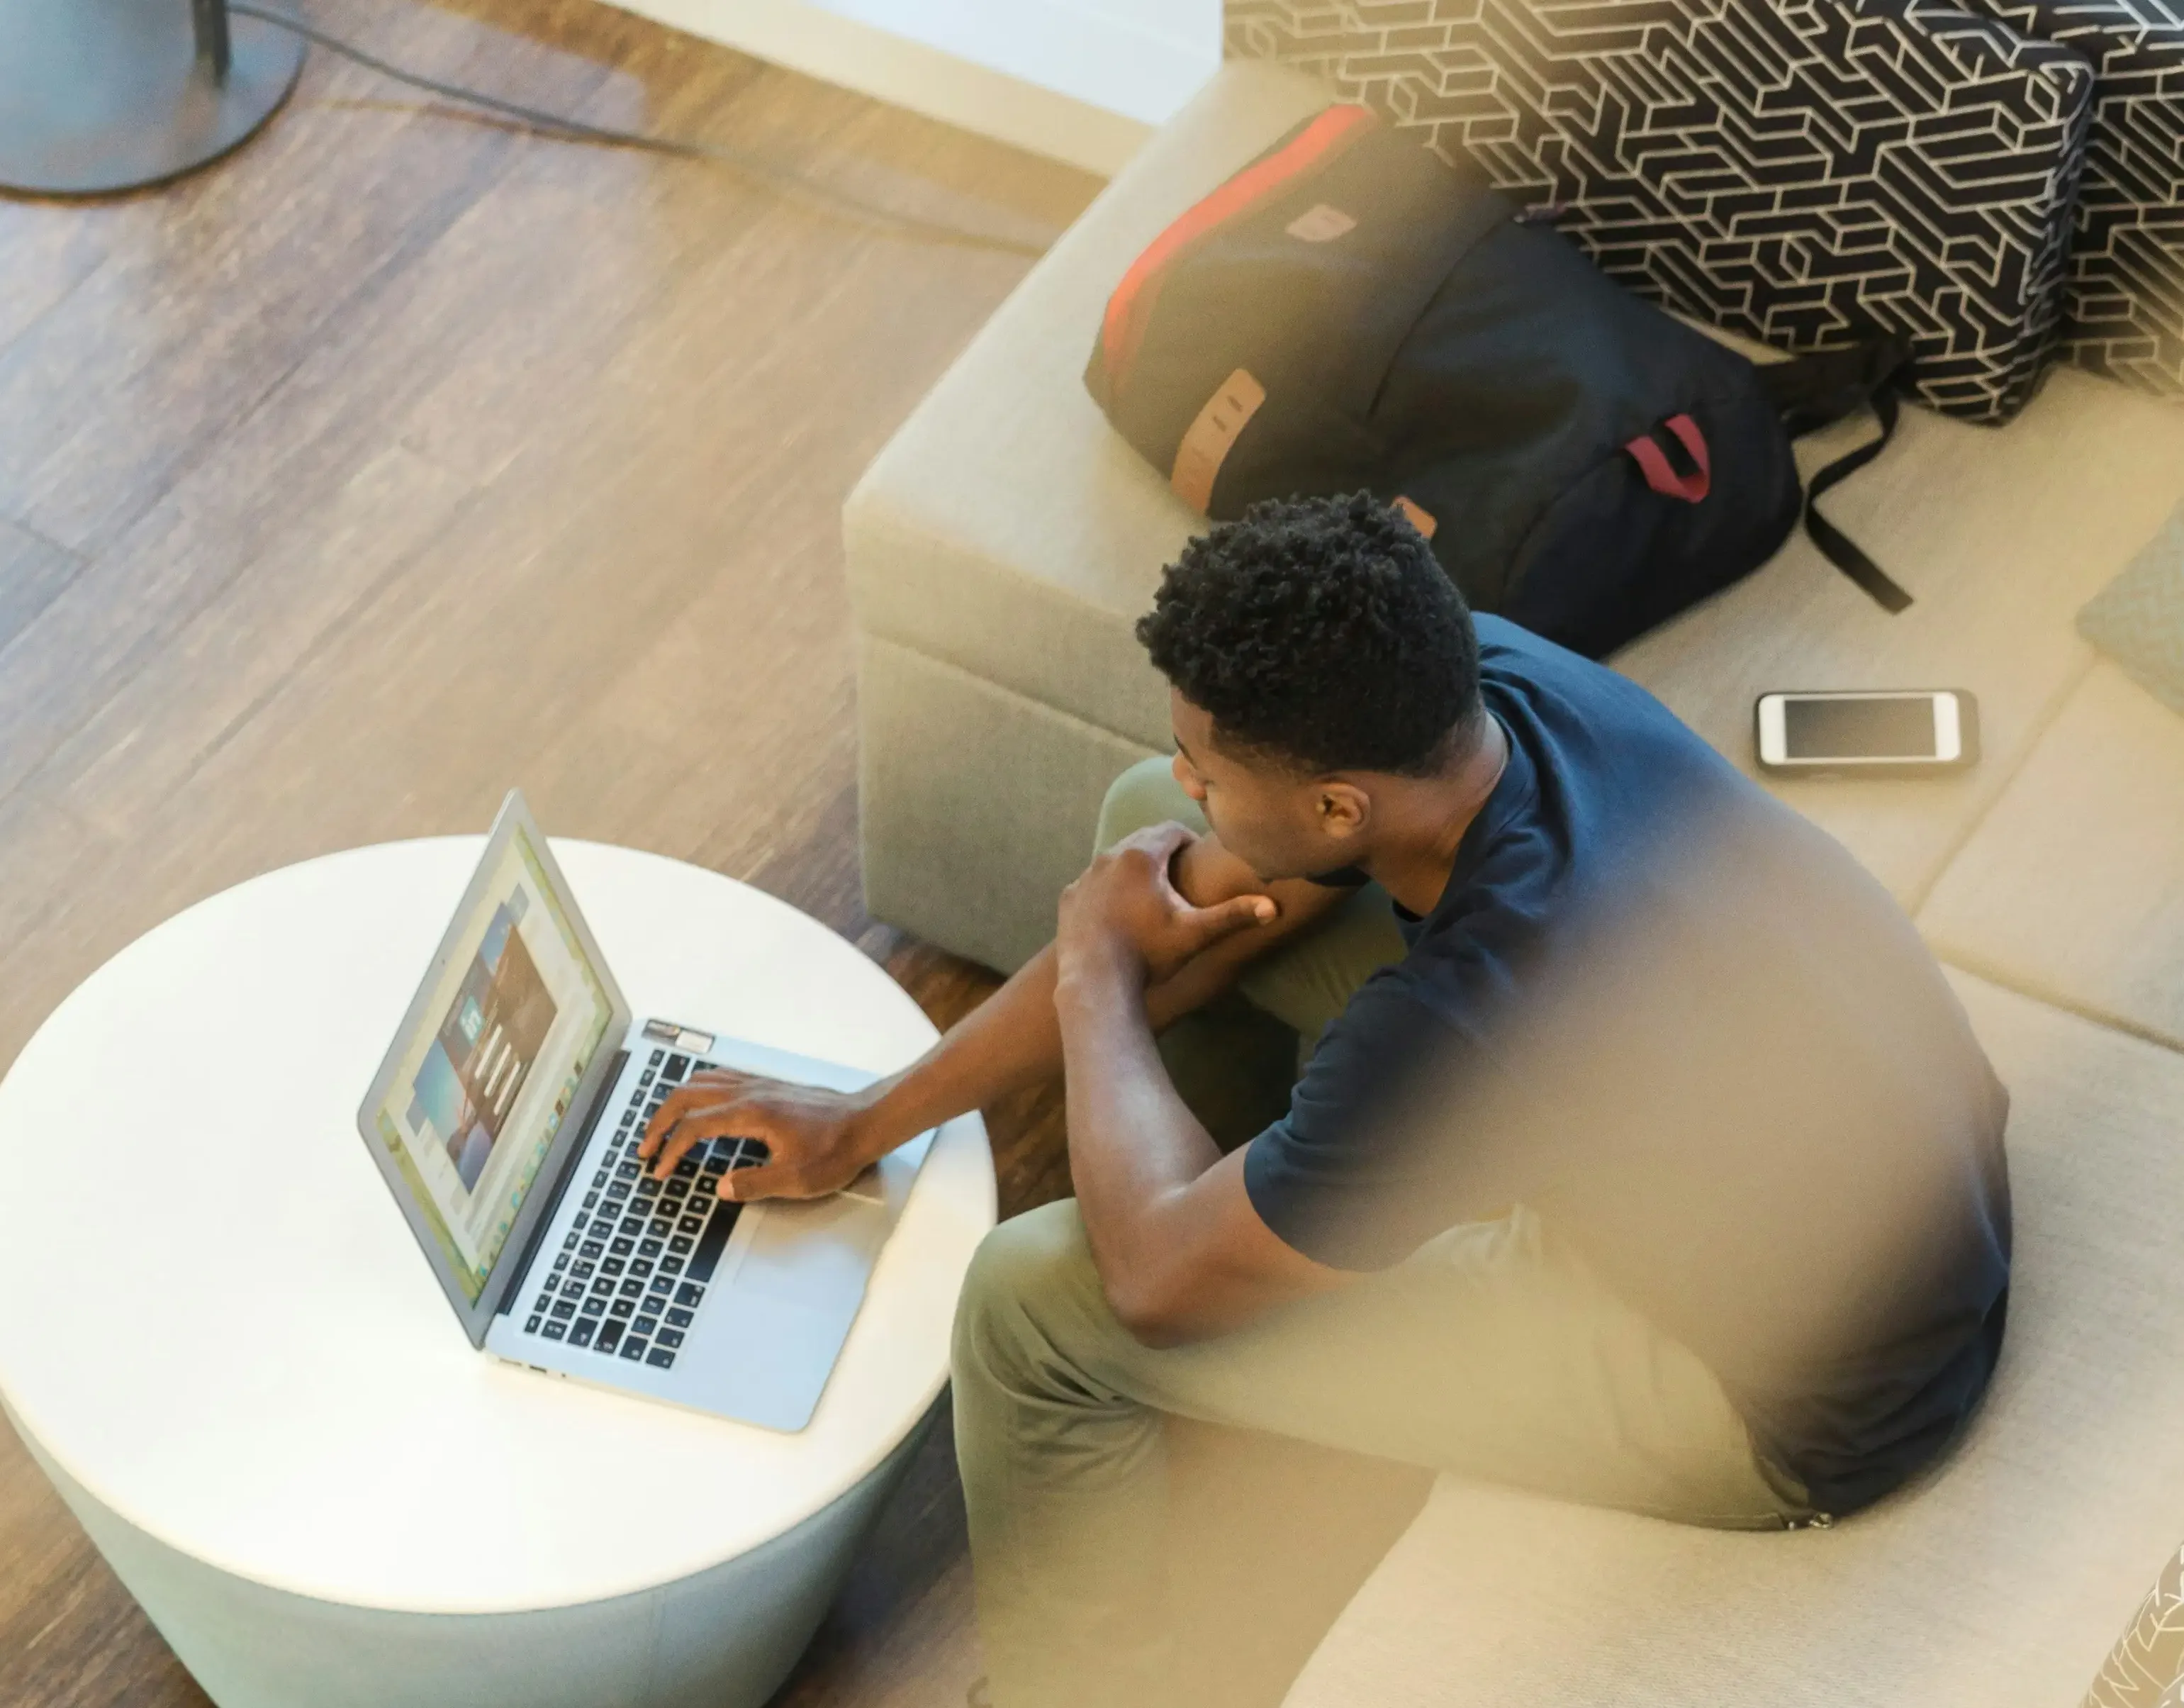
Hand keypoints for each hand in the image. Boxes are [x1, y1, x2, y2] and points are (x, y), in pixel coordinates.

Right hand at [638, 1068, 875, 1203]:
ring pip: (701, 1082)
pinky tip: (698, 1105)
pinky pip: (720, 1078)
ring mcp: (758, 1084)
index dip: (671, 1150)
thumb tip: (720, 1187)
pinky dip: (697, 1090)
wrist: (866, 1121)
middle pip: (687, 1096)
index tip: (658, 1171)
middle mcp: (749, 1092)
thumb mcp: (797, 1180)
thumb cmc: (835, 1151)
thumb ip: (754, 1184)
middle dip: (660, 1121)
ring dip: (675, 1103)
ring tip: (662, 1127)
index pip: (695, 1127)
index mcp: (750, 1114)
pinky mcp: (768, 1085)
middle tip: (644, 1148)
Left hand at [1057, 821, 1276, 989]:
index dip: (1188, 841)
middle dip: (1161, 853)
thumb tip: (1274, 907)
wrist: (1095, 981)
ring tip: (1150, 895)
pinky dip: (1108, 888)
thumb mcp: (1195, 933)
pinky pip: (1093, 882)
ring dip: (1133, 870)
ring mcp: (1085, 876)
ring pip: (1115, 860)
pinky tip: (1118, 911)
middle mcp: (1109, 857)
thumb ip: (1233, 915)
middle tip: (1177, 875)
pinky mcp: (1069, 896)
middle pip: (1142, 841)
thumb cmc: (1148, 954)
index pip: (1171, 830)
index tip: (1197, 858)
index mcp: (1142, 856)